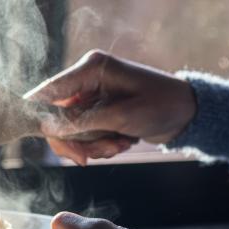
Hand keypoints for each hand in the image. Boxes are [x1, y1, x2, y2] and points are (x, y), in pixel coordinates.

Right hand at [27, 50, 195, 164]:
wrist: (188, 114)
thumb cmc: (162, 105)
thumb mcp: (121, 116)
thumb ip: (82, 122)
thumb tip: (48, 129)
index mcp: (91, 68)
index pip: (49, 91)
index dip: (40, 115)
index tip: (47, 137)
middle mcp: (86, 79)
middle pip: (55, 116)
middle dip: (75, 140)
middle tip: (87, 159)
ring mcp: (90, 97)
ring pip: (69, 131)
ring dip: (92, 145)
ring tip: (118, 146)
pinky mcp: (96, 112)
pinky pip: (83, 135)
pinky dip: (99, 145)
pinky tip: (122, 143)